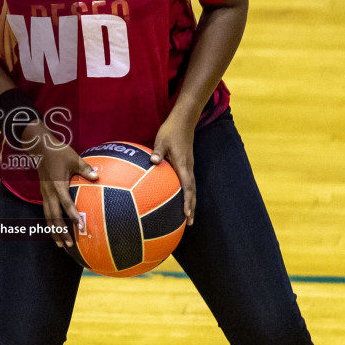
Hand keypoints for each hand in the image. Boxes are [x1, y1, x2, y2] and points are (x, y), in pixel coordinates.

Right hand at [32, 127, 96, 249]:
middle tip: (69, 244)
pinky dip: (51, 223)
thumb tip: (98, 177)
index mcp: (57, 185)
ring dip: (53, 231)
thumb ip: (85, 169)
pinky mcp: (44, 194)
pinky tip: (56, 231)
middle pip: (53, 216)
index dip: (73, 215)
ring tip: (61, 245)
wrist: (40, 148)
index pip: (66, 203)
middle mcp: (49, 193)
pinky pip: (46, 212)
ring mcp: (45, 194)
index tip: (80, 226)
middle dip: (60, 232)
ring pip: (48, 217)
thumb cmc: (59, 152)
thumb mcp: (74, 158)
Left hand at [149, 110, 197, 225]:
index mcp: (183, 165)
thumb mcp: (161, 141)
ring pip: (191, 188)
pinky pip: (188, 182)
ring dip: (191, 202)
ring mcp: (189, 166)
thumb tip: (152, 161)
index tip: (187, 215)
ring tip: (188, 216)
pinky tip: (180, 198)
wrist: (183, 121)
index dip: (188, 202)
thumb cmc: (171, 131)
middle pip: (192, 192)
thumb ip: (157, 152)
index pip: (187, 187)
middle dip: (191, 208)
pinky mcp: (186, 164)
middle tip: (189, 223)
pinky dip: (187, 193)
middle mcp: (188, 168)